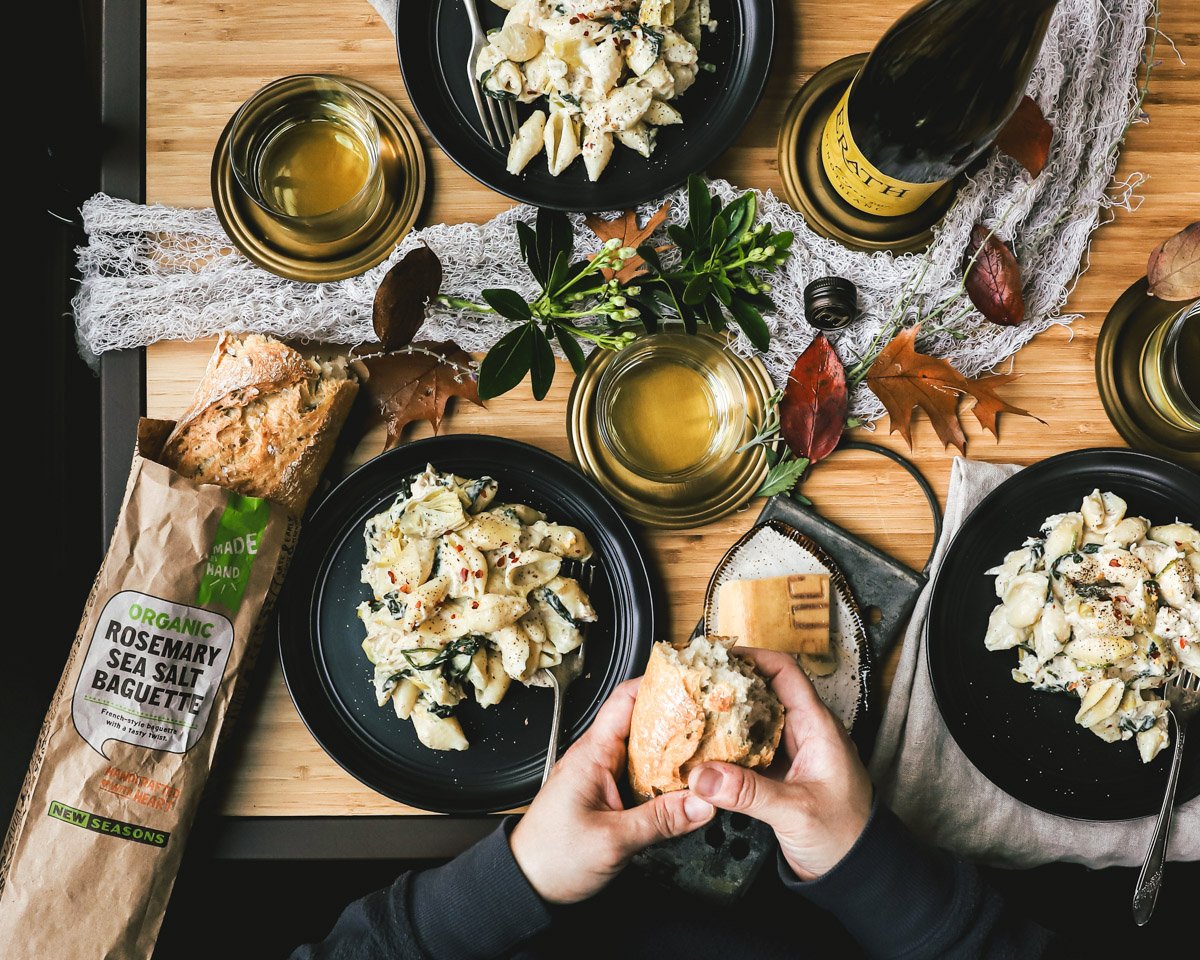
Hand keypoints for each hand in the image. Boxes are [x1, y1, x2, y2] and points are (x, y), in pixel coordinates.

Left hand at [509, 678, 714, 903]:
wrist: (526, 884)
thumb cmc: (551, 858)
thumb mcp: (612, 841)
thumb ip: (660, 821)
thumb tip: (703, 803)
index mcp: (592, 754)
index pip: (626, 699)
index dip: (659, 684)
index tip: (692, 682)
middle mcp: (597, 757)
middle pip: (643, 721)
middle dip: (678, 716)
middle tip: (714, 717)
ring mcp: (603, 774)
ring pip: (646, 749)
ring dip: (675, 747)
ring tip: (710, 746)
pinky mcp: (608, 794)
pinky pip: (642, 773)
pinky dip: (665, 773)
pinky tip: (687, 781)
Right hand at [687, 648, 871, 880]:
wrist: (857, 873)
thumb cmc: (845, 837)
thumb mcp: (796, 811)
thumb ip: (748, 793)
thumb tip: (702, 776)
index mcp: (818, 727)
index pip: (785, 673)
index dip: (753, 658)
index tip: (718, 657)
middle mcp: (803, 733)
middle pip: (762, 693)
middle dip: (729, 686)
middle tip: (694, 684)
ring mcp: (790, 754)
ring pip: (751, 723)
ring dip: (724, 718)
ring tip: (690, 713)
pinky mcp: (778, 776)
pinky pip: (747, 751)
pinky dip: (725, 749)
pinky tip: (702, 752)